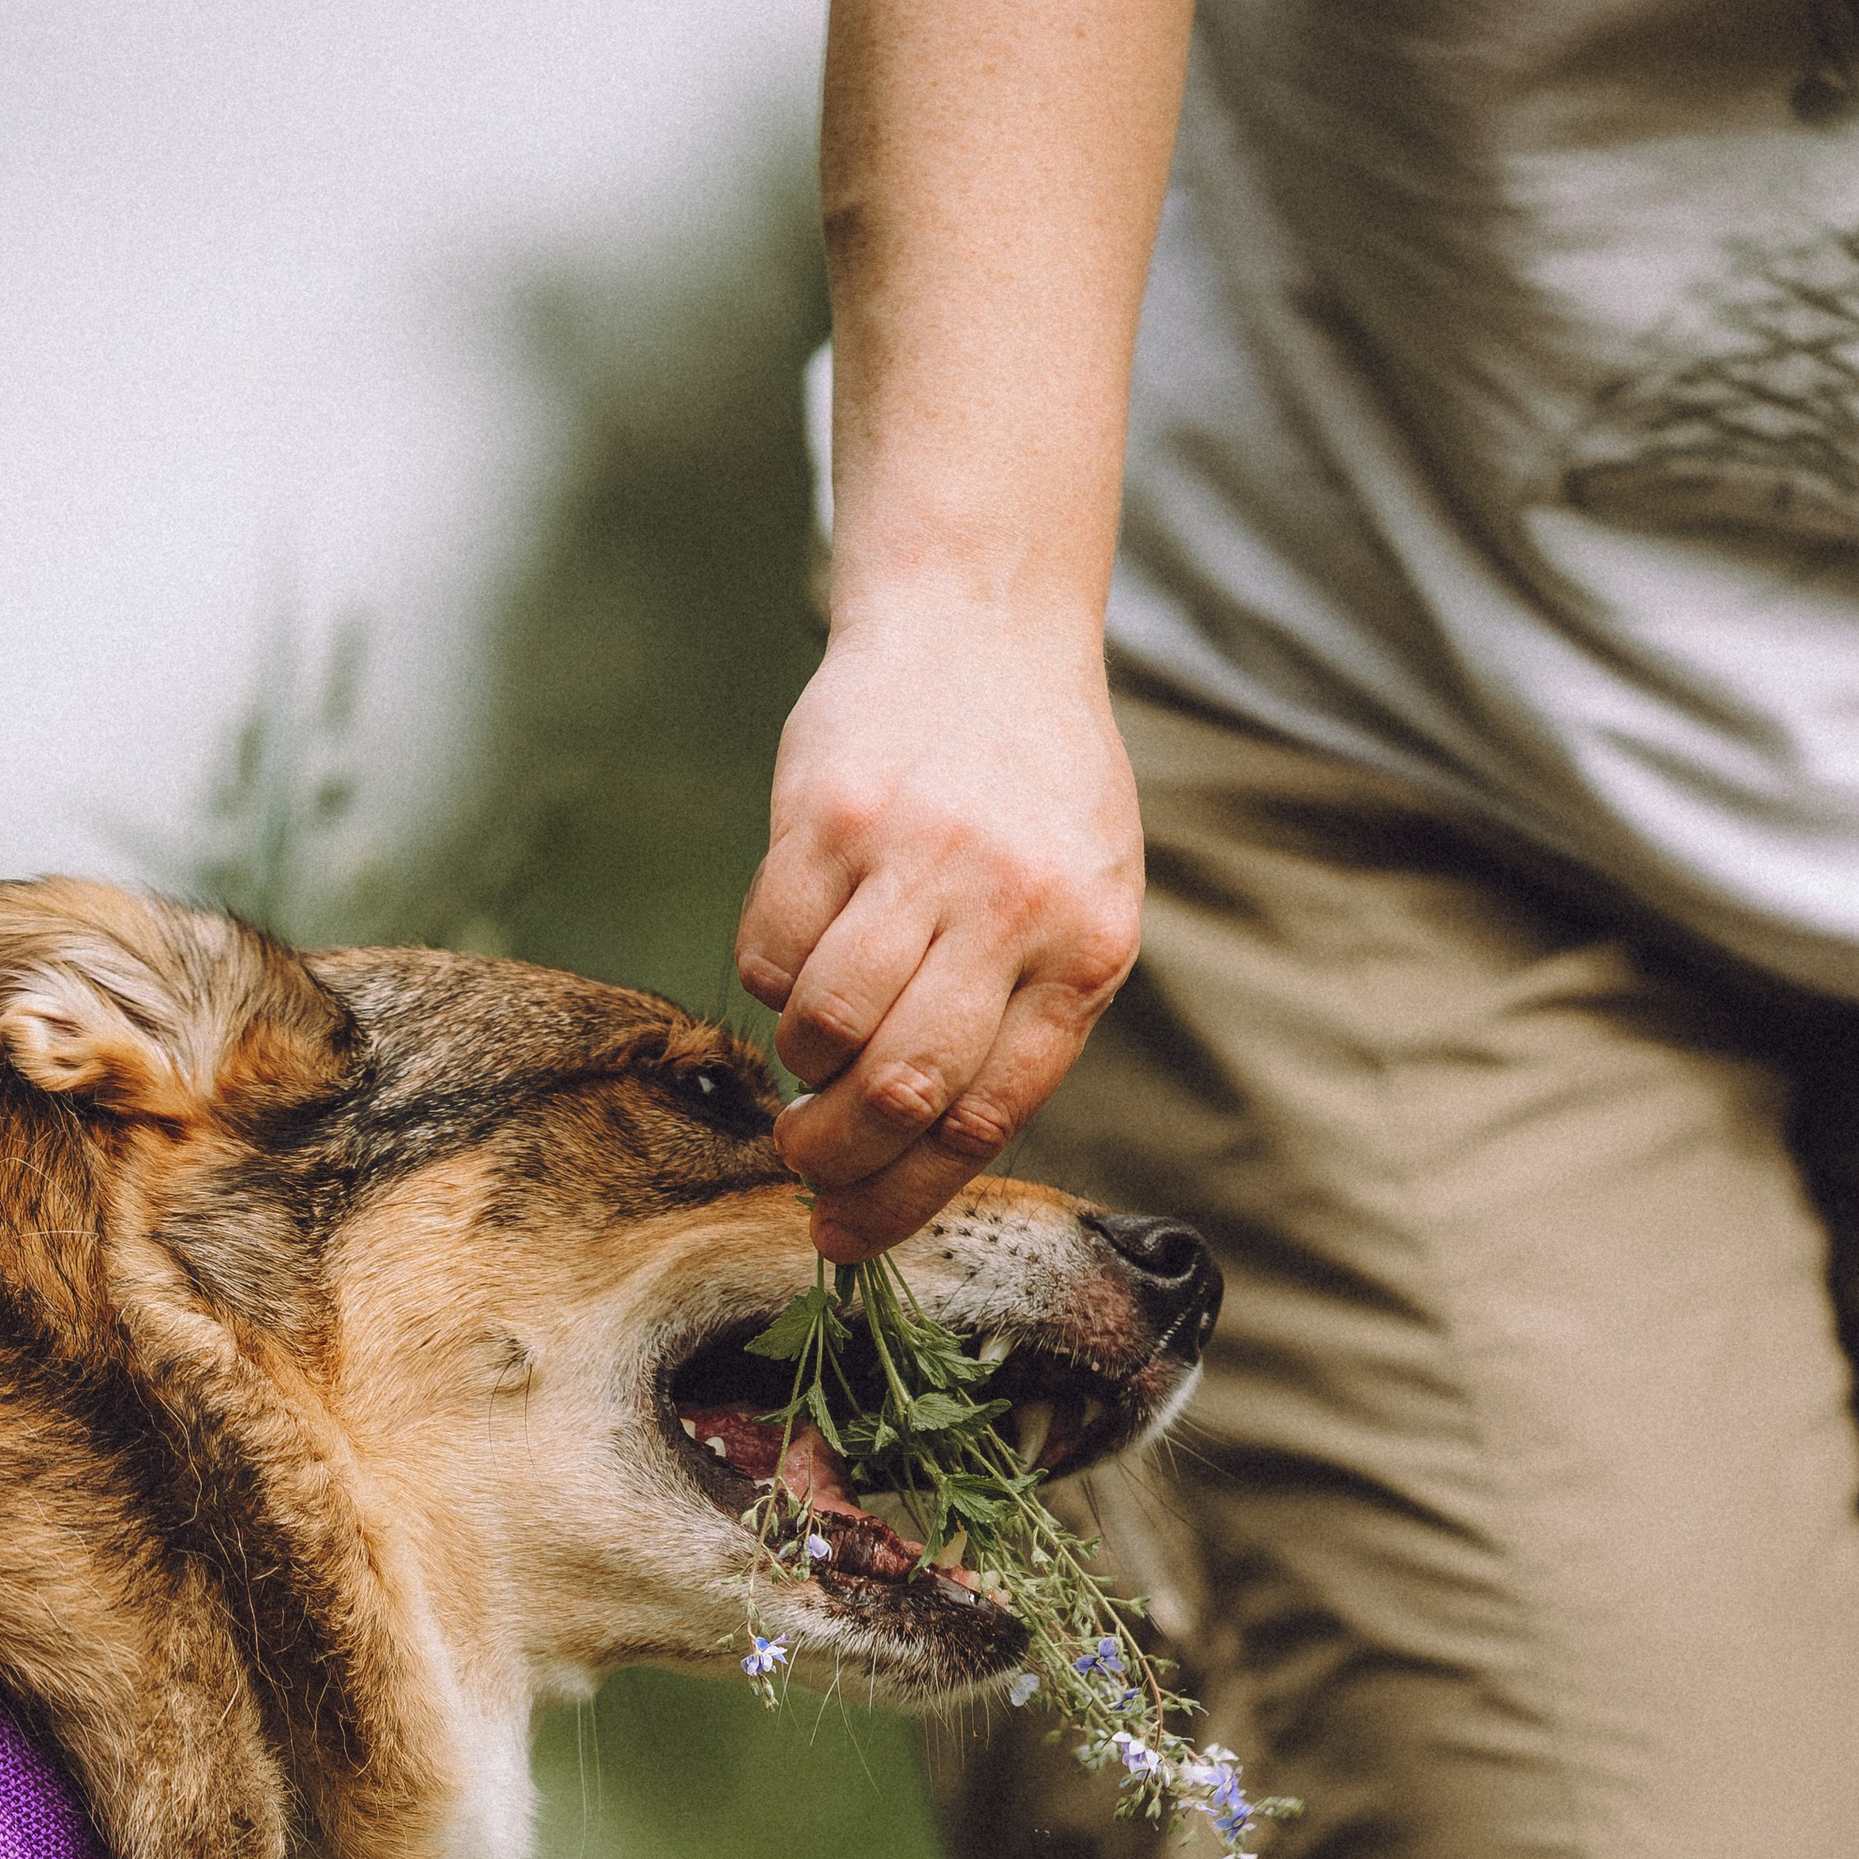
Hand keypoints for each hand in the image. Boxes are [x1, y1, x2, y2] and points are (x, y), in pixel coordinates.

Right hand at [736, 595, 1144, 1257]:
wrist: (983, 623)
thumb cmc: (1032, 785)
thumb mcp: (1079, 899)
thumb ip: (1024, 1013)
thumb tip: (923, 1148)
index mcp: (1087, 947)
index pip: (985, 1119)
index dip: (903, 1199)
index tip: (845, 1235)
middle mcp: (1011, 904)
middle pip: (902, 1090)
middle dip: (838, 1157)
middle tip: (805, 1165)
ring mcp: (918, 855)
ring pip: (828, 1029)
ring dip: (800, 1068)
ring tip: (807, 1054)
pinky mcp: (828, 813)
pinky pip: (772, 951)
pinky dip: (771, 980)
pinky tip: (798, 953)